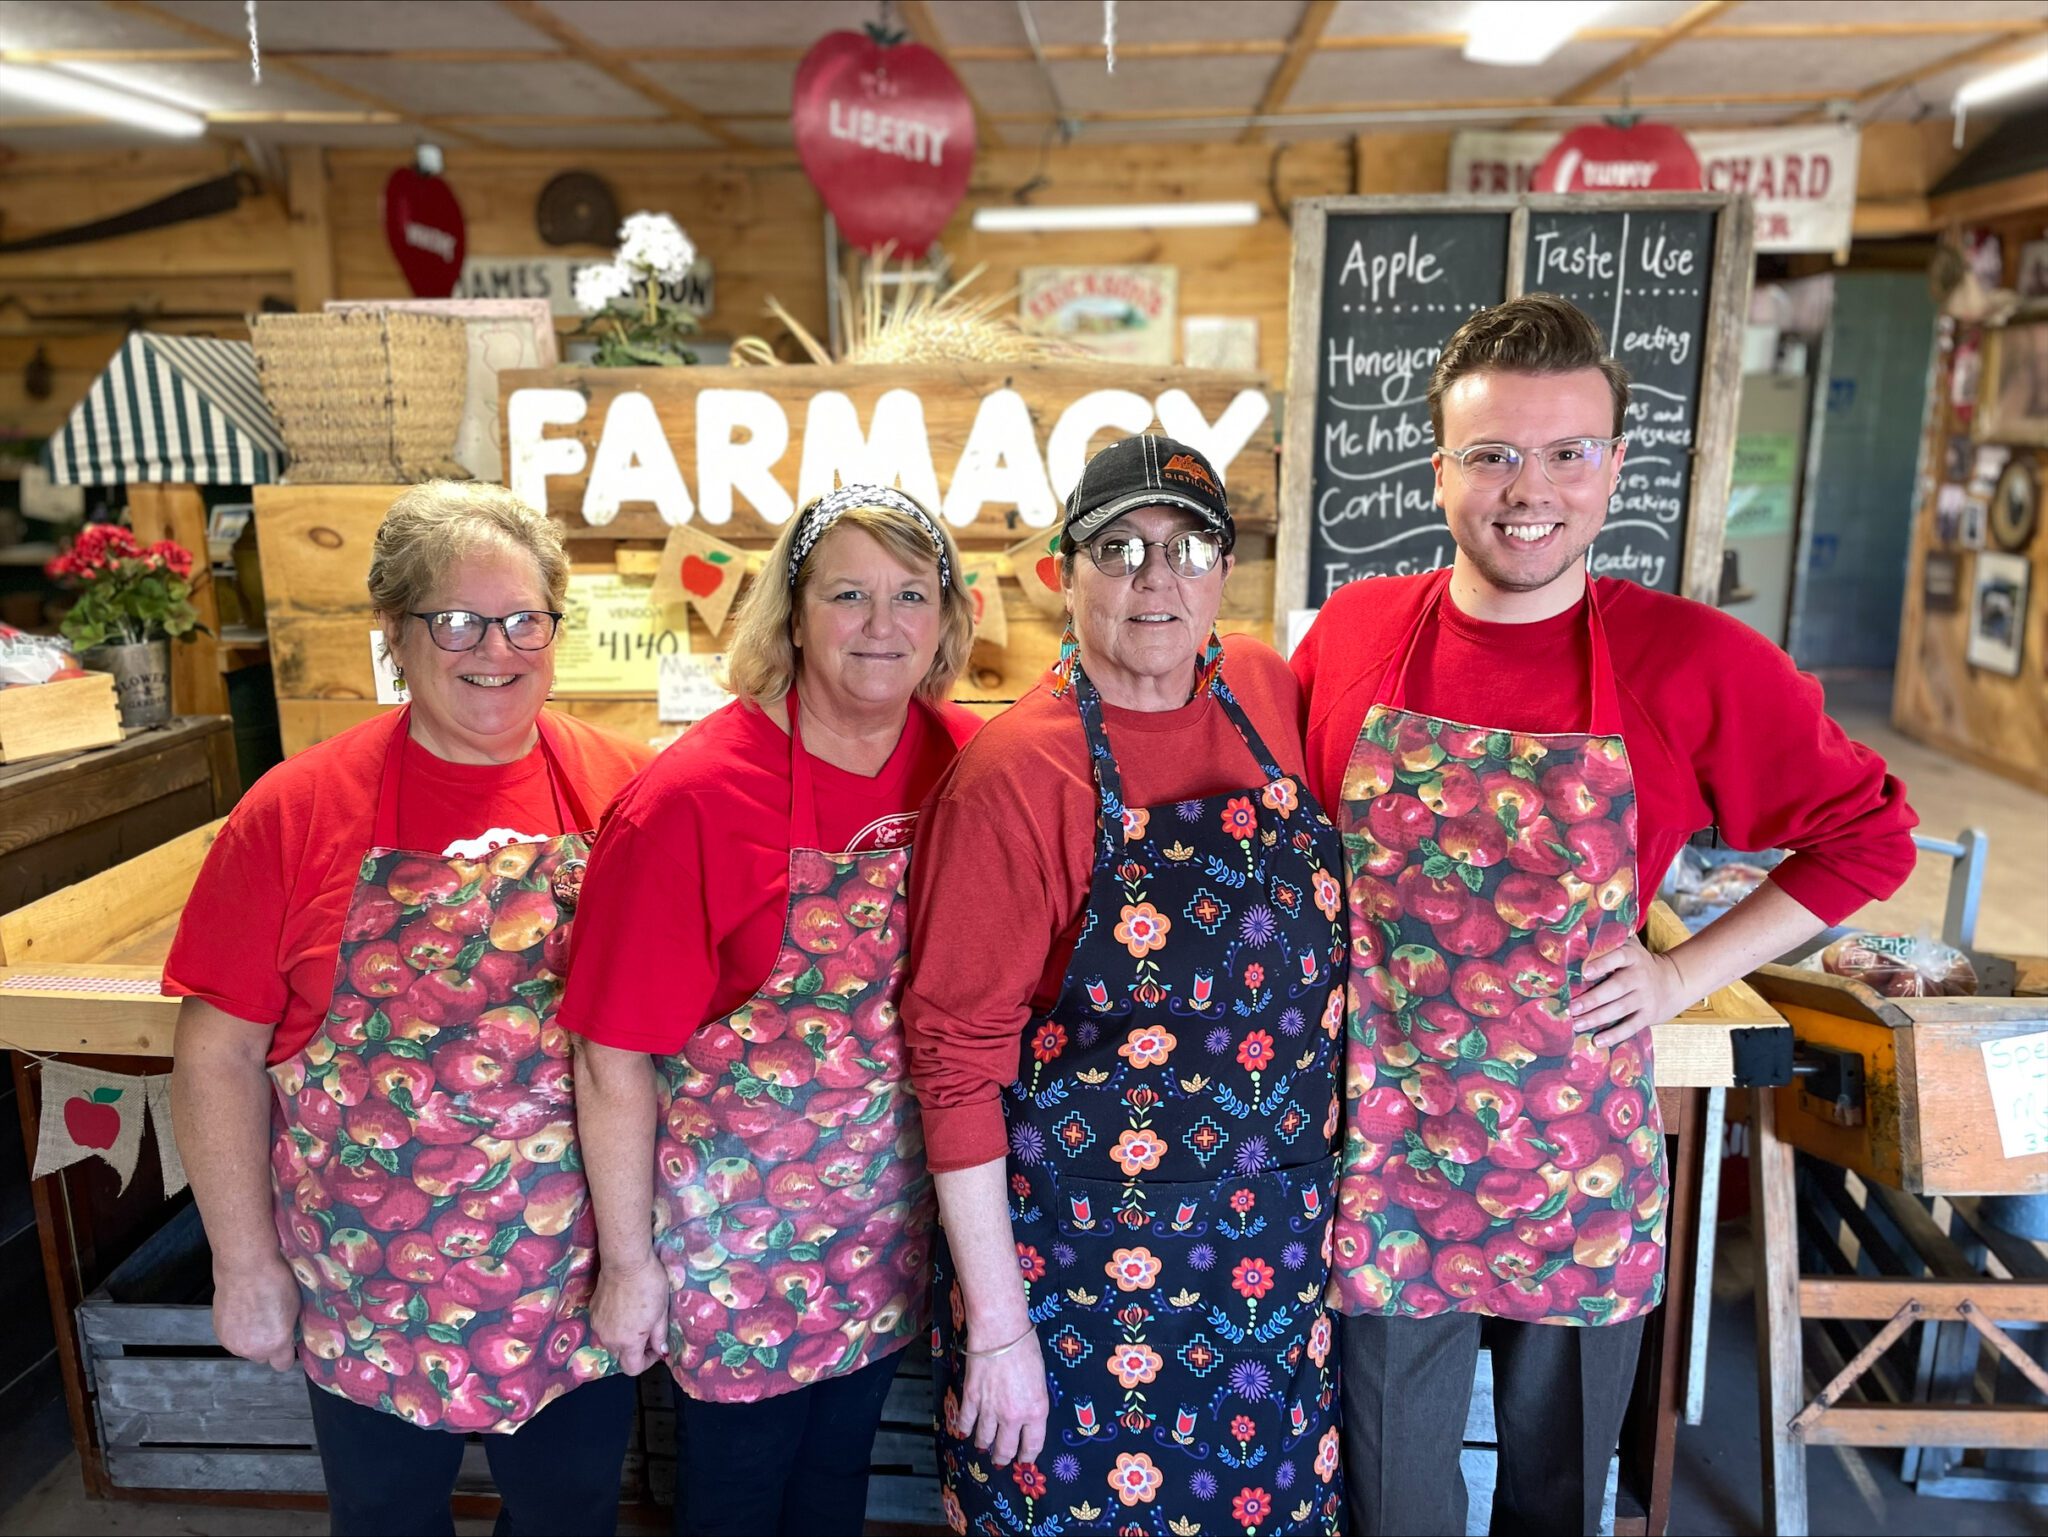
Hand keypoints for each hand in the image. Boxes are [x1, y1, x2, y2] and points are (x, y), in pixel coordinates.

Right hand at [213, 1253, 301, 1371]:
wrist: (244, 1268)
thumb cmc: (275, 1282)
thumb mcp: (294, 1308)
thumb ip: (288, 1331)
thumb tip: (288, 1337)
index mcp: (274, 1344)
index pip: (282, 1364)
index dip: (286, 1353)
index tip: (288, 1341)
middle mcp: (251, 1349)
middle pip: (262, 1357)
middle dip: (267, 1345)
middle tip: (271, 1324)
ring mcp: (232, 1342)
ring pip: (246, 1348)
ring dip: (250, 1338)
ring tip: (254, 1315)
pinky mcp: (219, 1333)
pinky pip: (233, 1338)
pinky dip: (237, 1331)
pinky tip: (241, 1312)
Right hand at [591, 1248, 668, 1374]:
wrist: (626, 1262)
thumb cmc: (648, 1286)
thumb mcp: (661, 1313)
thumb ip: (659, 1336)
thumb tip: (661, 1350)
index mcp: (627, 1342)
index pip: (632, 1369)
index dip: (647, 1363)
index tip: (656, 1349)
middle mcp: (608, 1338)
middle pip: (621, 1355)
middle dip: (635, 1349)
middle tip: (649, 1331)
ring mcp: (598, 1324)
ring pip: (611, 1341)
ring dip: (624, 1337)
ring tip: (637, 1318)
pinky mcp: (592, 1311)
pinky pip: (604, 1326)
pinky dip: (614, 1324)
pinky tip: (624, 1307)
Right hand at [953, 1329, 1048, 1468]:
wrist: (1001, 1332)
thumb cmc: (1026, 1349)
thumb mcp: (1041, 1380)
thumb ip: (1034, 1402)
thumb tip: (1027, 1411)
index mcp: (1036, 1411)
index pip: (1032, 1445)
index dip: (1028, 1456)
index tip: (1025, 1459)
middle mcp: (1013, 1417)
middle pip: (1006, 1448)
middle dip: (1004, 1458)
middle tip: (1002, 1460)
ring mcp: (990, 1410)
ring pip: (984, 1439)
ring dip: (984, 1445)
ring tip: (984, 1448)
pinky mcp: (971, 1398)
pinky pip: (966, 1421)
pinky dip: (965, 1429)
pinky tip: (965, 1432)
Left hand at [1570, 932, 1690, 1048]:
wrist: (1675, 982)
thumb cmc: (1638, 963)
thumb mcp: (1630, 947)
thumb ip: (1610, 940)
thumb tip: (1579, 929)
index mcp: (1632, 956)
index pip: (1618, 957)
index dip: (1602, 963)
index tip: (1583, 972)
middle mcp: (1640, 976)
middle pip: (1616, 988)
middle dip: (1593, 999)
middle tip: (1571, 1007)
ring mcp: (1645, 997)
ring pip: (1620, 1009)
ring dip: (1597, 1018)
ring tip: (1576, 1024)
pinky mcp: (1648, 1015)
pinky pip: (1631, 1026)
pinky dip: (1614, 1035)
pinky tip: (1597, 1041)